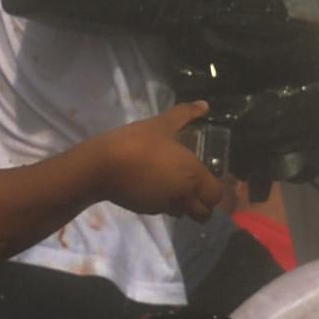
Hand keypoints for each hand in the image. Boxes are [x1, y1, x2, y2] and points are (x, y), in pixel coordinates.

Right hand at [98, 101, 224, 220]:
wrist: (103, 166)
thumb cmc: (138, 142)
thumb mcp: (163, 124)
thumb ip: (186, 114)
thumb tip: (204, 105)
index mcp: (193, 176)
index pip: (216, 196)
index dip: (213, 190)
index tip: (206, 179)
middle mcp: (184, 195)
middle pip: (204, 213)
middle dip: (202, 205)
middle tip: (194, 189)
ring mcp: (164, 206)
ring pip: (183, 213)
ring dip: (182, 205)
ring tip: (172, 187)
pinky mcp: (146, 210)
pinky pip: (162, 211)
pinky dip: (162, 204)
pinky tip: (152, 187)